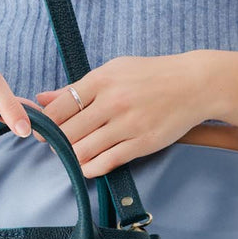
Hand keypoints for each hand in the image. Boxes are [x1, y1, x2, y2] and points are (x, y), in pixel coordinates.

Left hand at [32, 54, 206, 178]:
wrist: (195, 84)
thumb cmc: (151, 75)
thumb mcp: (113, 70)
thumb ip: (77, 87)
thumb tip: (42, 98)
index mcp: (101, 80)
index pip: (58, 108)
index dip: (44, 124)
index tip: (42, 131)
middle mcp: (112, 101)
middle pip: (67, 132)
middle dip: (56, 143)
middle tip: (56, 146)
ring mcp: (128, 124)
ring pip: (83, 150)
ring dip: (73, 157)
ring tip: (73, 155)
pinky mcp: (143, 142)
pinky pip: (107, 162)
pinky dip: (91, 168)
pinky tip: (88, 166)